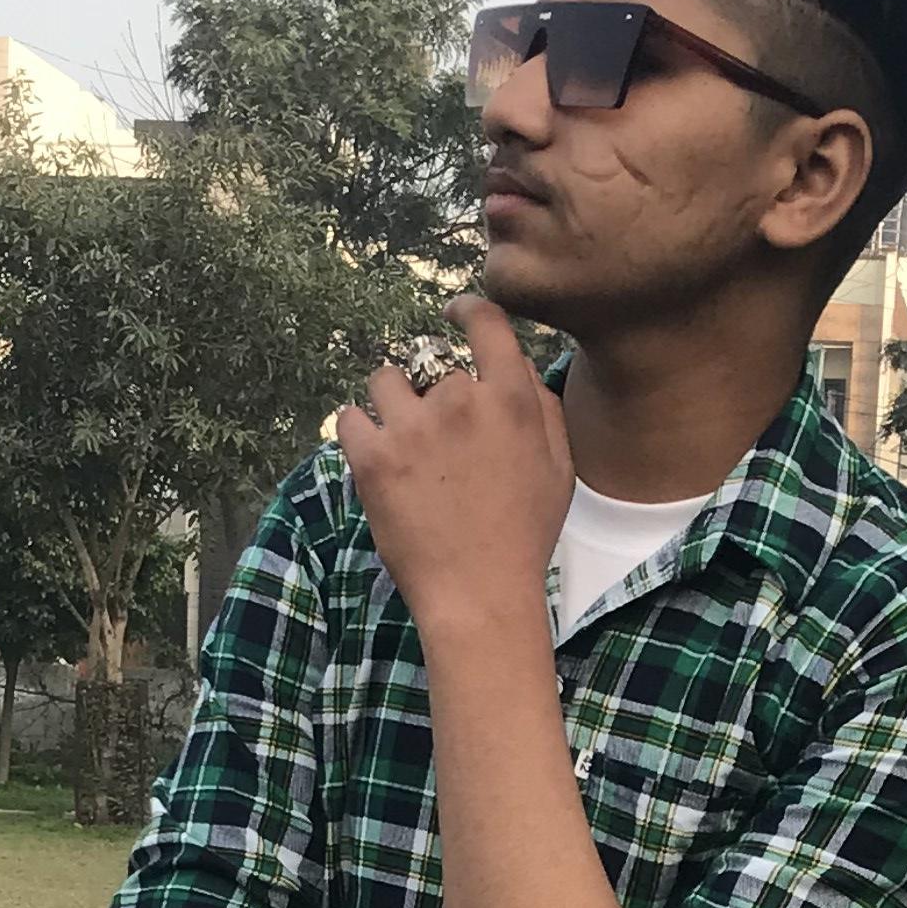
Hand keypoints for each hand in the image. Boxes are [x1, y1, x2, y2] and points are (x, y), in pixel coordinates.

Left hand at [338, 299, 573, 647]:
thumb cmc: (524, 538)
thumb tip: (518, 367)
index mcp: (511, 400)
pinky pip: (348, 418)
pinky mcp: (373, 459)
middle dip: (431, 390)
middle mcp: (461, 401)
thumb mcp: (558, 469)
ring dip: (390, 403)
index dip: (465, 311)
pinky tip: (371, 454)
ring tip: (400, 442)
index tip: (452, 314)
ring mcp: (413, 428)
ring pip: (384, 382)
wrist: (480, 595)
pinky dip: (356, 432)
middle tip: (436, 436)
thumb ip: (542, 408)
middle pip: (432, 364)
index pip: (485, 323)